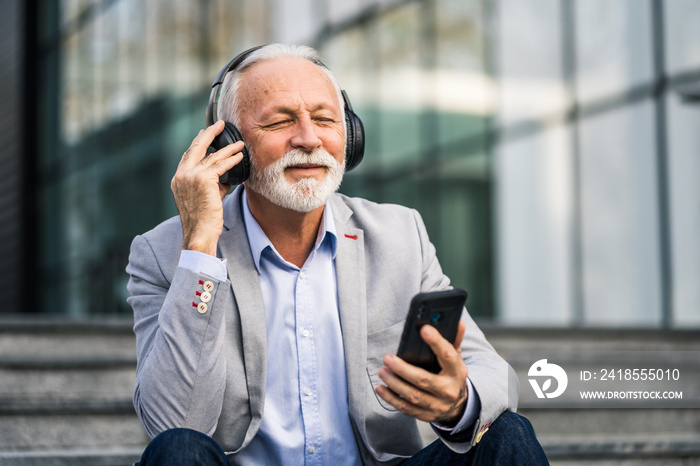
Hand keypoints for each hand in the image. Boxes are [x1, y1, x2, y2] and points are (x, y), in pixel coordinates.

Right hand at [171, 121, 244, 255]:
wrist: (199, 233)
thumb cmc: (203, 220)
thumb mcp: (205, 198)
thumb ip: (213, 184)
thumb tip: (228, 176)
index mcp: (178, 179)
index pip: (188, 156)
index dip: (198, 143)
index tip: (205, 134)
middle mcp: (181, 175)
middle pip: (196, 147)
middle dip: (209, 134)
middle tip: (219, 124)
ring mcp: (190, 176)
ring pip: (212, 156)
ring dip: (229, 148)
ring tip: (240, 143)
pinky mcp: (203, 180)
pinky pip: (221, 165)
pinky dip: (232, 160)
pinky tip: (240, 156)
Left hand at [376, 321, 467, 425]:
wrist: (458, 405)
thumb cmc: (451, 375)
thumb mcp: (456, 358)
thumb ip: (454, 340)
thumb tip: (458, 322)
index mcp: (457, 372)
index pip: (448, 355)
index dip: (436, 342)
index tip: (423, 329)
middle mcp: (448, 390)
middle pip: (424, 380)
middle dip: (403, 369)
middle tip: (387, 358)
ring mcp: (437, 405)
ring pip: (413, 396)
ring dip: (395, 383)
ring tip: (382, 371)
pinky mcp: (425, 415)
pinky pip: (406, 408)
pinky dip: (391, 399)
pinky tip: (381, 388)